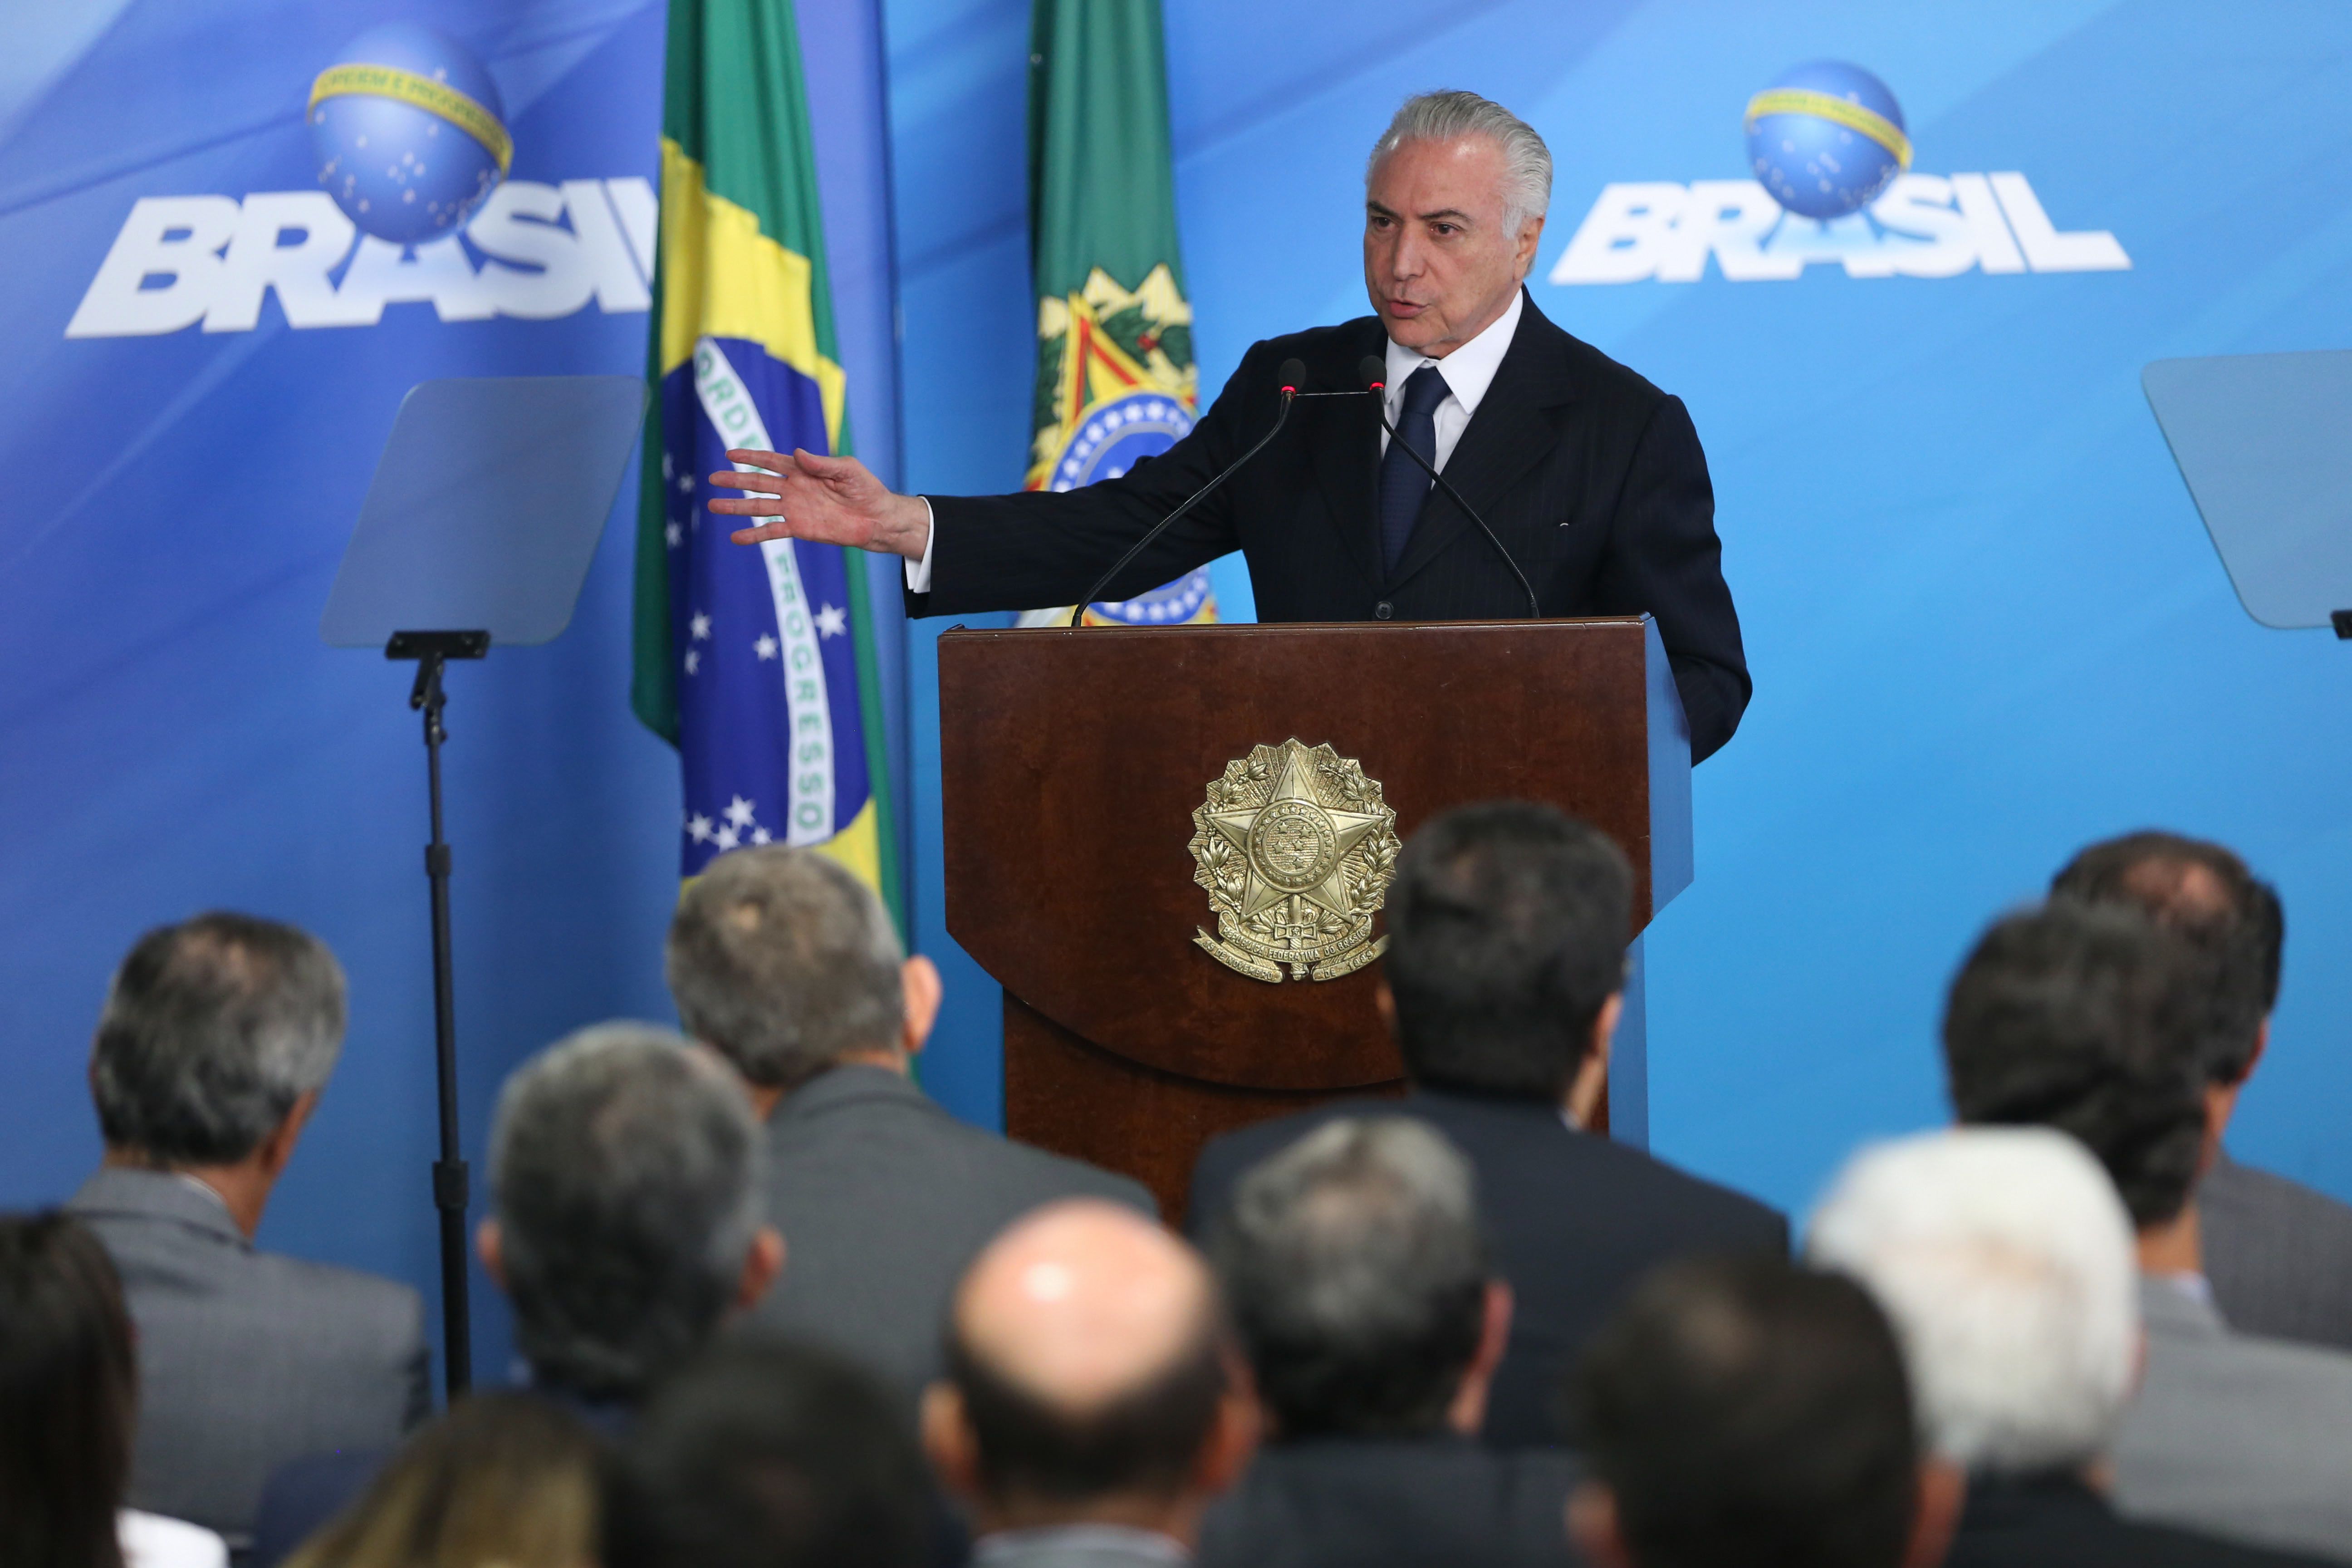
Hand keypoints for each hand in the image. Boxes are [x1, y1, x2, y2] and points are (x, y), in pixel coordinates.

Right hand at [707, 448, 930, 559]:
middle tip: (712, 478)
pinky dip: (754, 534)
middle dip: (735, 480)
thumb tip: (798, 453)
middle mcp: (794, 488)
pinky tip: (736, 537)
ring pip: (759, 506)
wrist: (877, 518)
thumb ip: (821, 463)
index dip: (751, 456)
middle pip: (758, 483)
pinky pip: (772, 531)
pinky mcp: (799, 528)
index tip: (729, 454)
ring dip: (737, 507)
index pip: (771, 461)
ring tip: (714, 505)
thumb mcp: (847, 469)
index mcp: (803, 470)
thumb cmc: (866, 489)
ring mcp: (795, 509)